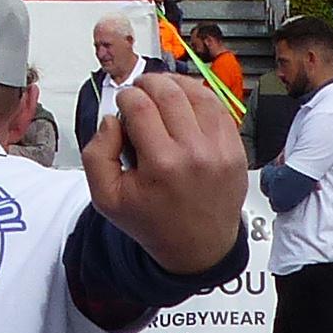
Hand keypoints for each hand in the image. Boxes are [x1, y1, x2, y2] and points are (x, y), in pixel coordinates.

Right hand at [82, 71, 244, 273]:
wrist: (198, 248)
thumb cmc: (154, 222)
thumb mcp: (106, 199)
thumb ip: (96, 154)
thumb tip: (112, 120)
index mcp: (162, 165)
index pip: (140, 106)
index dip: (126, 96)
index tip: (123, 103)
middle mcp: (195, 154)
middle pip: (169, 93)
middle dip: (148, 84)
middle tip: (140, 91)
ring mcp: (220, 151)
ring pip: (198, 93)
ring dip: (175, 85)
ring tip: (162, 90)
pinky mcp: (235, 150)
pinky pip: (219, 108)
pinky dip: (200, 98)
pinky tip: (186, 101)